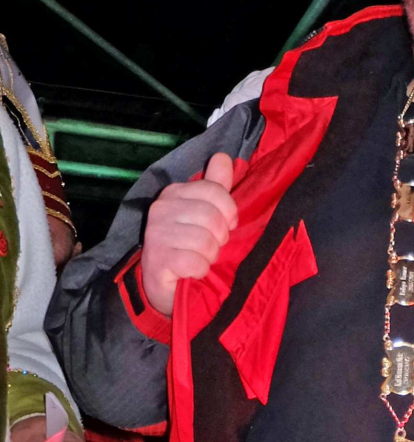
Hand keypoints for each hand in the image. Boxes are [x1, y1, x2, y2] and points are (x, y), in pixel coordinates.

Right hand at [141, 152, 237, 315]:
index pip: (217, 191)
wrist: (163, 284)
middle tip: (211, 246)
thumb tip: (223, 157)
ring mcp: (156, 233)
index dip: (229, 212)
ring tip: (201, 258)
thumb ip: (216, 185)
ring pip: (206, 241)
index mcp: (175, 192)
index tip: (226, 225)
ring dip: (210, 255)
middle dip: (220, 237)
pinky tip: (192, 270)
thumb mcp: (205, 211)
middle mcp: (162, 208)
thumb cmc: (188, 245)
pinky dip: (200, 270)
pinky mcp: (157, 259)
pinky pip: (195, 262)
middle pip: (214, 217)